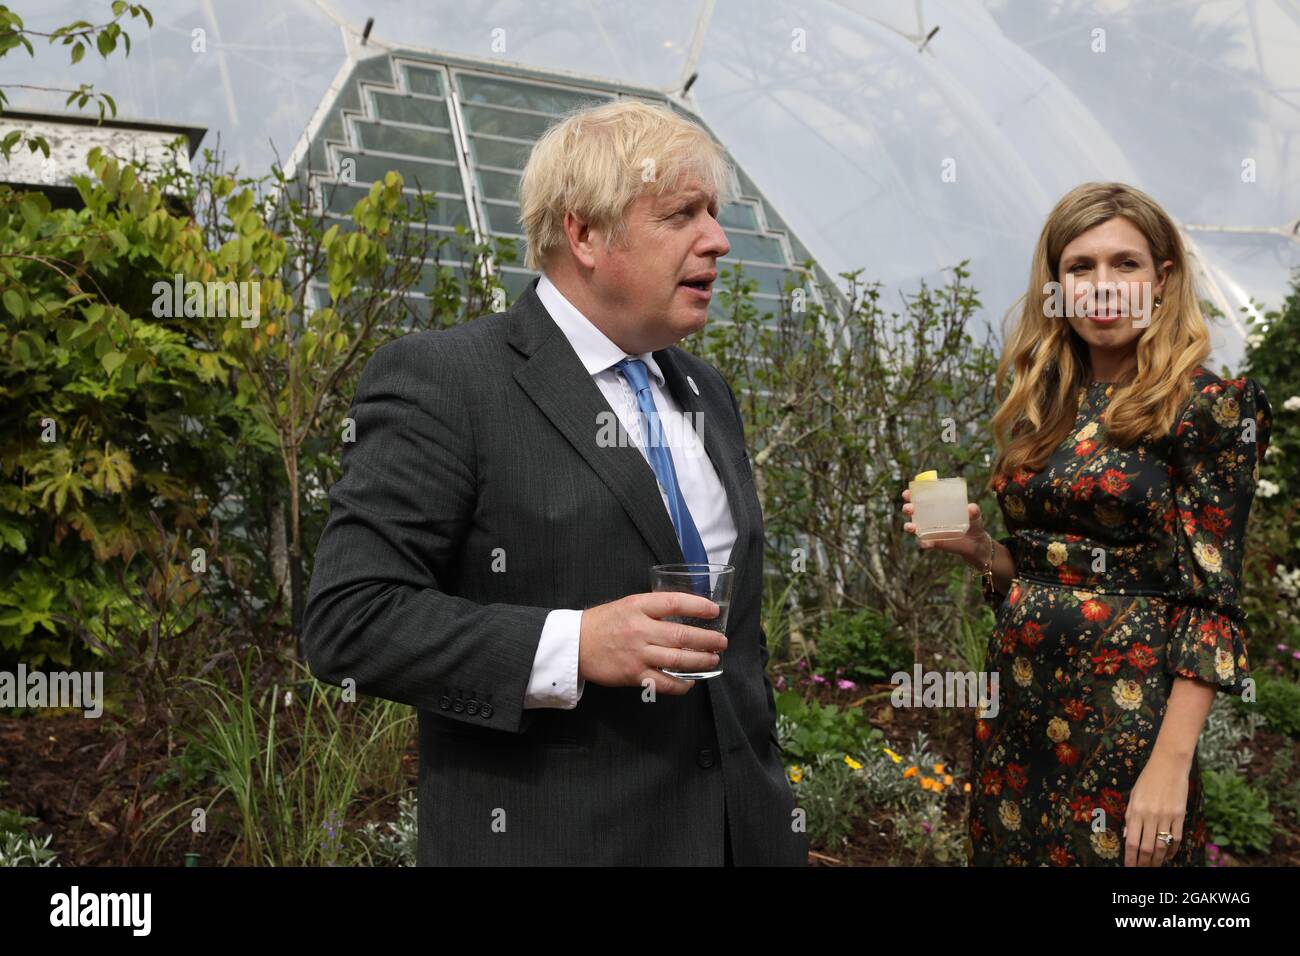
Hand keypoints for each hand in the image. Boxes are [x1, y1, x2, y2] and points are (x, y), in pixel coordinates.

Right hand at [578, 592, 727, 695]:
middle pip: (683, 635)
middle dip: (708, 640)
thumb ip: (653, 608)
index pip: (674, 603)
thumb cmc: (603, 623)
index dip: (698, 606)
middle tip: (722, 641)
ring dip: (701, 661)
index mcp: (638, 606)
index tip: (714, 611)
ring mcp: (637, 654)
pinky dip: (681, 684)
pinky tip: (690, 682)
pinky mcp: (633, 674)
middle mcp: (639, 629)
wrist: (574, 644)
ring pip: (678, 659)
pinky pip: (664, 682)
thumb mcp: (627, 605)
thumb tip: (685, 612)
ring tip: (713, 659)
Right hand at [900, 487, 990, 566]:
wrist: (976, 543)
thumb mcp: (975, 515)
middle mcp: (929, 517)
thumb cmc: (973, 523)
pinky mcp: (933, 542)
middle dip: (907, 508)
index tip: (907, 493)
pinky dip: (923, 543)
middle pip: (912, 511)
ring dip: (909, 526)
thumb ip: (974, 511)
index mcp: (936, 506)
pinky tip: (926, 543)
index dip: (910, 495)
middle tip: (910, 508)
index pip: (920, 498)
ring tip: (911, 527)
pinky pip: (924, 543)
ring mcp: (929, 530)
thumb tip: (971, 508)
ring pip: (913, 527)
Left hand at [1123, 750, 1188, 865]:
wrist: (1169, 765)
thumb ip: (1130, 816)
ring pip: (1162, 846)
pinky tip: (1168, 855)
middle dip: (1144, 863)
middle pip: (1147, 848)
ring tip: (1153, 866)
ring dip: (1157, 860)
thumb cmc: (1148, 778)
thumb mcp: (1134, 795)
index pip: (1132, 842)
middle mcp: (1151, 816)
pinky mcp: (1180, 815)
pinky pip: (1176, 837)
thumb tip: (1127, 836)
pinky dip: (1172, 849)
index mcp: (1136, 811)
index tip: (1129, 866)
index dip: (1130, 858)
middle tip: (1141, 869)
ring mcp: (1167, 816)